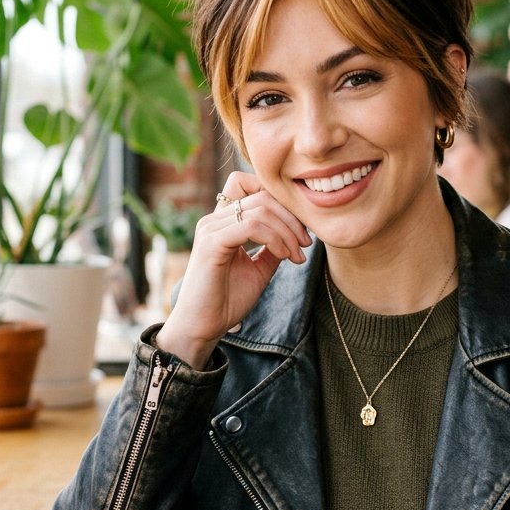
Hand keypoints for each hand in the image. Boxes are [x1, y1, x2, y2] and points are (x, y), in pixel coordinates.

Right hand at [155, 172, 311, 368]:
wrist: (204, 326)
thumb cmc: (228, 300)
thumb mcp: (259, 268)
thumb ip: (274, 246)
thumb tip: (297, 232)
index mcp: (223, 221)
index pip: (249, 183)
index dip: (279, 199)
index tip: (300, 228)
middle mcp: (214, 219)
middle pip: (261, 195)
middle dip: (291, 218)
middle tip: (306, 244)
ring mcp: (211, 229)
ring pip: (260, 209)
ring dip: (287, 231)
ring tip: (297, 254)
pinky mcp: (211, 243)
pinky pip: (251, 226)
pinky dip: (274, 239)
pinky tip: (284, 256)